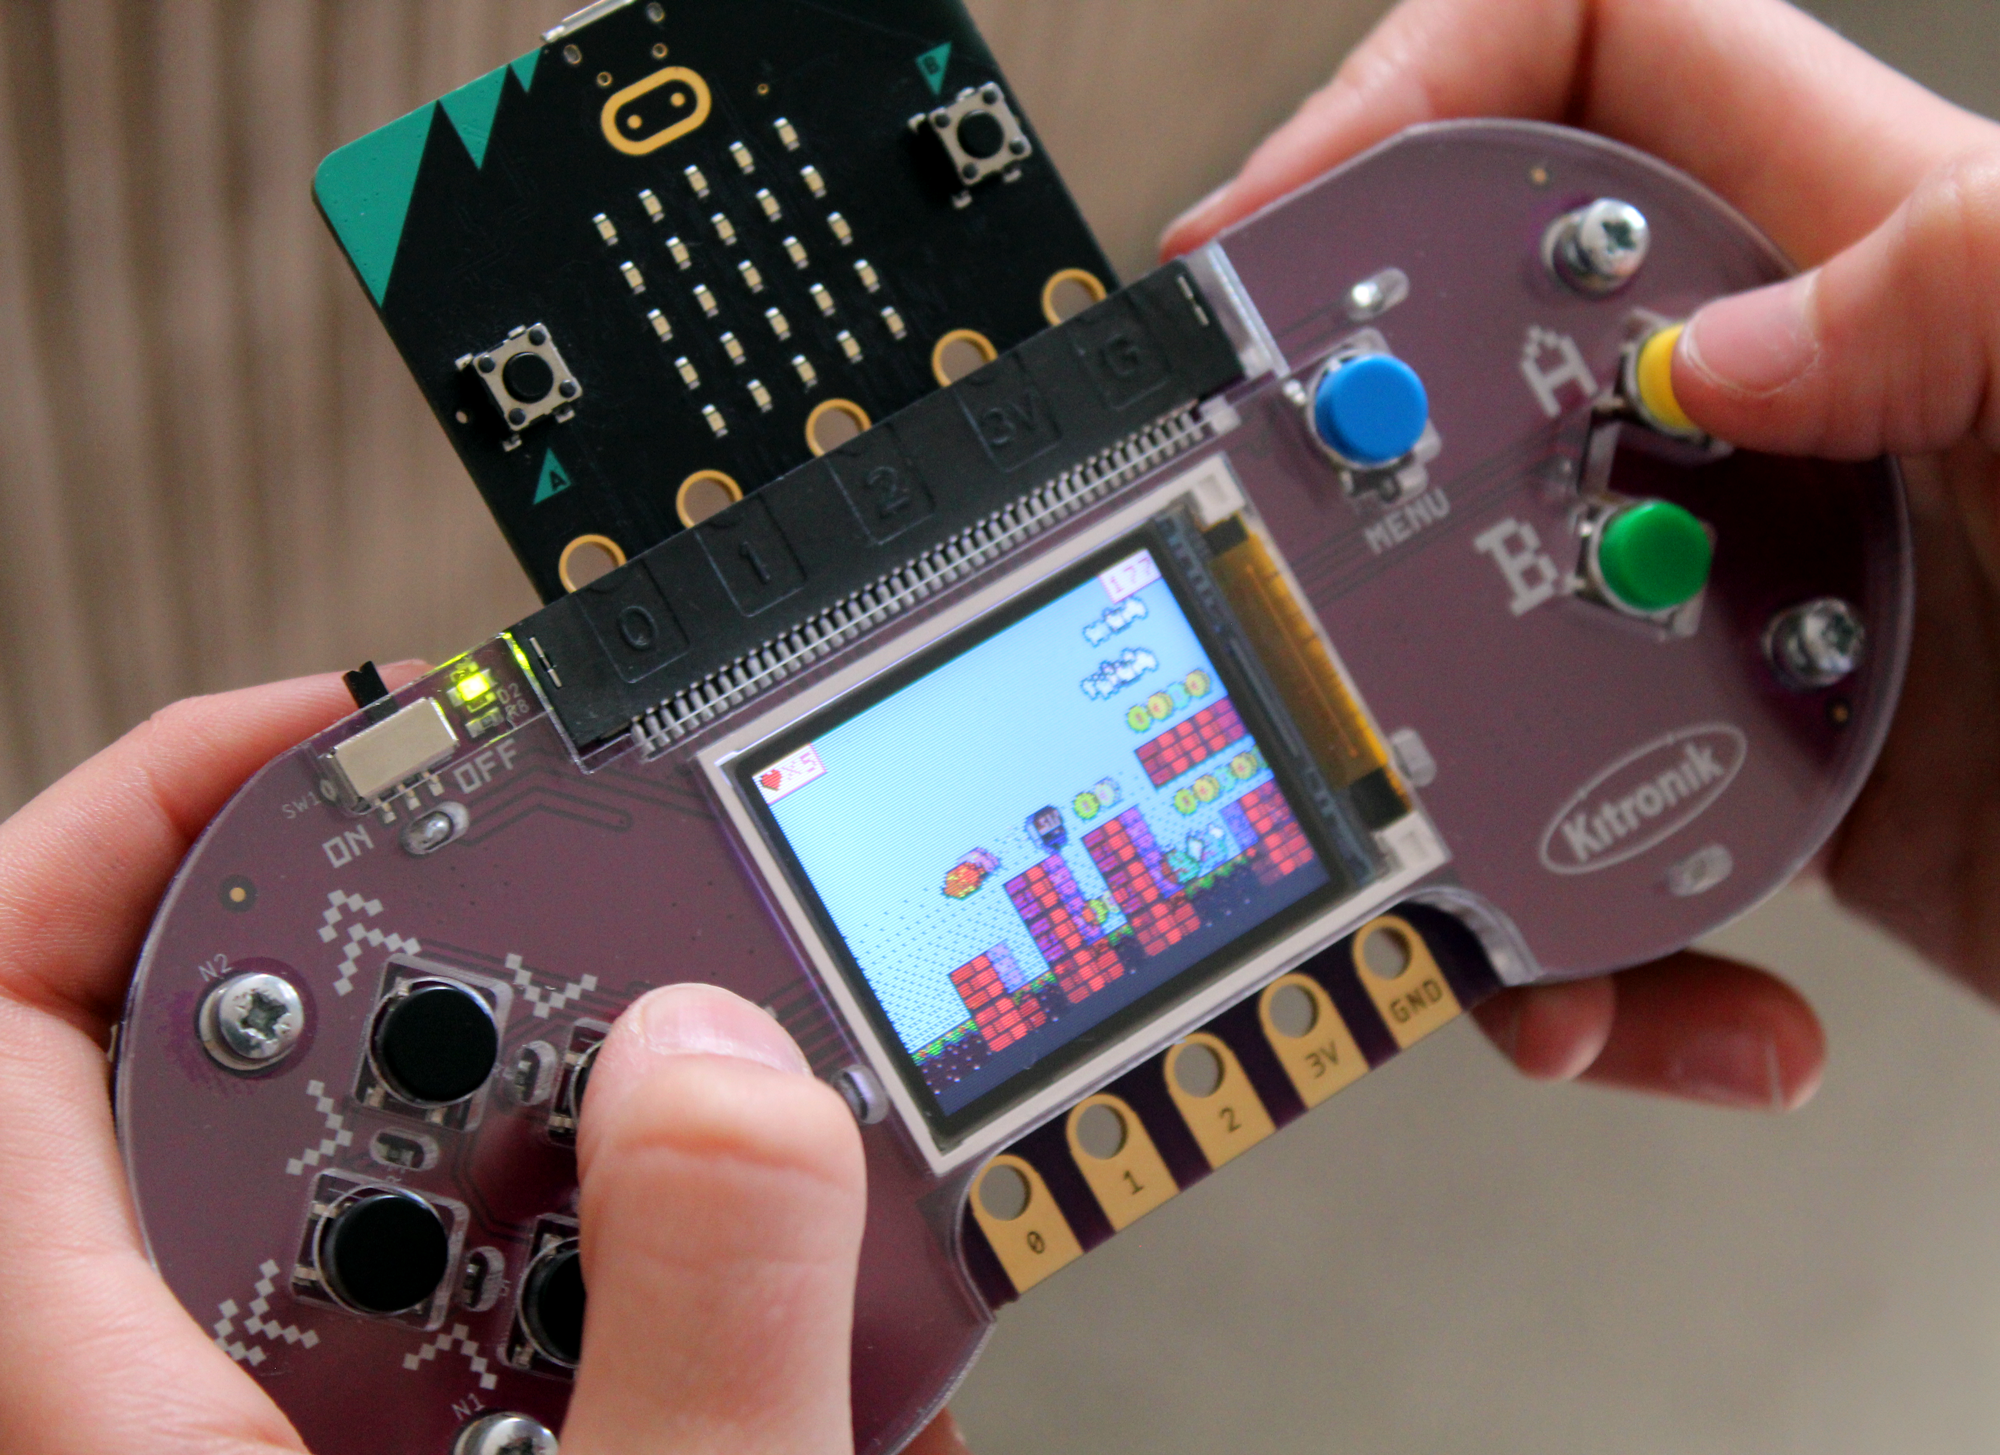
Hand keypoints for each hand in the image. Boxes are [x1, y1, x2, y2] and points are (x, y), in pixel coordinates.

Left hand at [0, 671, 966, 1453]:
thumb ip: (700, 1327)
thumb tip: (726, 1063)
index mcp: (152, 1427)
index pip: (10, 1027)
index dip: (155, 814)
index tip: (361, 727)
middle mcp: (207, 1415)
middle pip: (258, 1064)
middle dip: (472, 956)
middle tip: (635, 917)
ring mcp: (326, 1451)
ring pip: (432, 1189)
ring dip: (626, 1138)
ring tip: (791, 1150)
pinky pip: (540, 1306)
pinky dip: (680, 1270)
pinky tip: (828, 1323)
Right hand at [1163, 0, 1999, 1109]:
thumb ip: (1959, 283)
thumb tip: (1708, 354)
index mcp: (1861, 254)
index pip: (1587, 60)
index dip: (1409, 92)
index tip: (1284, 237)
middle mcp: (1773, 418)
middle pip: (1463, 358)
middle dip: (1351, 462)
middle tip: (1298, 567)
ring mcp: (1738, 601)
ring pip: (1479, 626)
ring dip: (1434, 770)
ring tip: (1476, 880)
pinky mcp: (1746, 775)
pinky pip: (1572, 837)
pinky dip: (1577, 949)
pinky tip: (1642, 991)